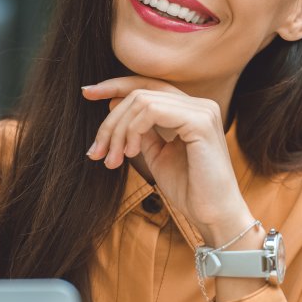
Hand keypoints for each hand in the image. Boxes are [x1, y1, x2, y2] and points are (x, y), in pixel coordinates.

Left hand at [81, 77, 252, 244]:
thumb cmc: (190, 189)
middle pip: (141, 92)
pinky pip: (152, 111)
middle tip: (96, 152)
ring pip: (142, 101)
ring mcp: (202, 110)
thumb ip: (142, 130)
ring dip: (118, 130)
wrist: (214, 215)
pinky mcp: (200, 121)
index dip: (116, 86)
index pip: (149, 86)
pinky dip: (133, 130)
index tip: (87, 93)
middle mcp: (200, 104)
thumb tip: (114, 104)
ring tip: (112, 160)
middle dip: (110, 121)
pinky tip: (131, 153)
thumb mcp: (158, 154)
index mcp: (192, 110)